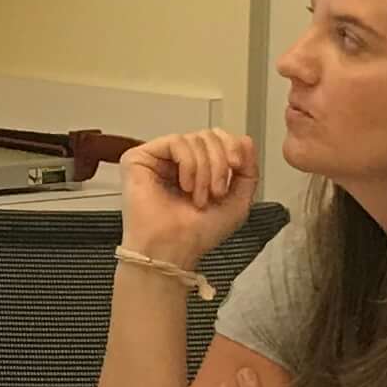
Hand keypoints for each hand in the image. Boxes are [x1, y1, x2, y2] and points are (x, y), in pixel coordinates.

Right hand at [118, 129, 260, 271]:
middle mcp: (175, 160)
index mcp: (197, 168)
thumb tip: (245, 139)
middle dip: (220, 163)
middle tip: (216, 191)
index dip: (231, 146)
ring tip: (198, 197)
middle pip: (208, 135)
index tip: (237, 166)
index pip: (217, 138)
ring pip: (194, 139)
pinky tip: (184, 187)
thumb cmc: (198, 234)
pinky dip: (189, 165)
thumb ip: (248, 170)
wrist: (174, 251)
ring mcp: (157, 158)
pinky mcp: (139, 158)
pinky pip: (176, 142)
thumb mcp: (238, 201)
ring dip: (205, 170)